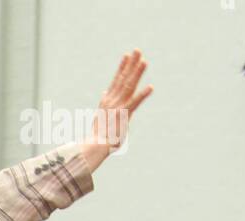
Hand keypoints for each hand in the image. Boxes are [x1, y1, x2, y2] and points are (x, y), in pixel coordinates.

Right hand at [81, 51, 151, 171]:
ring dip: (137, 73)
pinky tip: (150, 87)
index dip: (122, 67)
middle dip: (131, 64)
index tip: (127, 55)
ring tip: (144, 61)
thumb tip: (104, 92)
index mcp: (107, 101)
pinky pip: (134, 103)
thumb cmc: (98, 135)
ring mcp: (118, 107)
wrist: (94, 146)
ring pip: (129, 86)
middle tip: (137, 50)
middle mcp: (112, 101)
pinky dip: (143, 95)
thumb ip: (105, 102)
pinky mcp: (123, 115)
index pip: (116, 81)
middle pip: (124, 79)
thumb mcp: (100, 115)